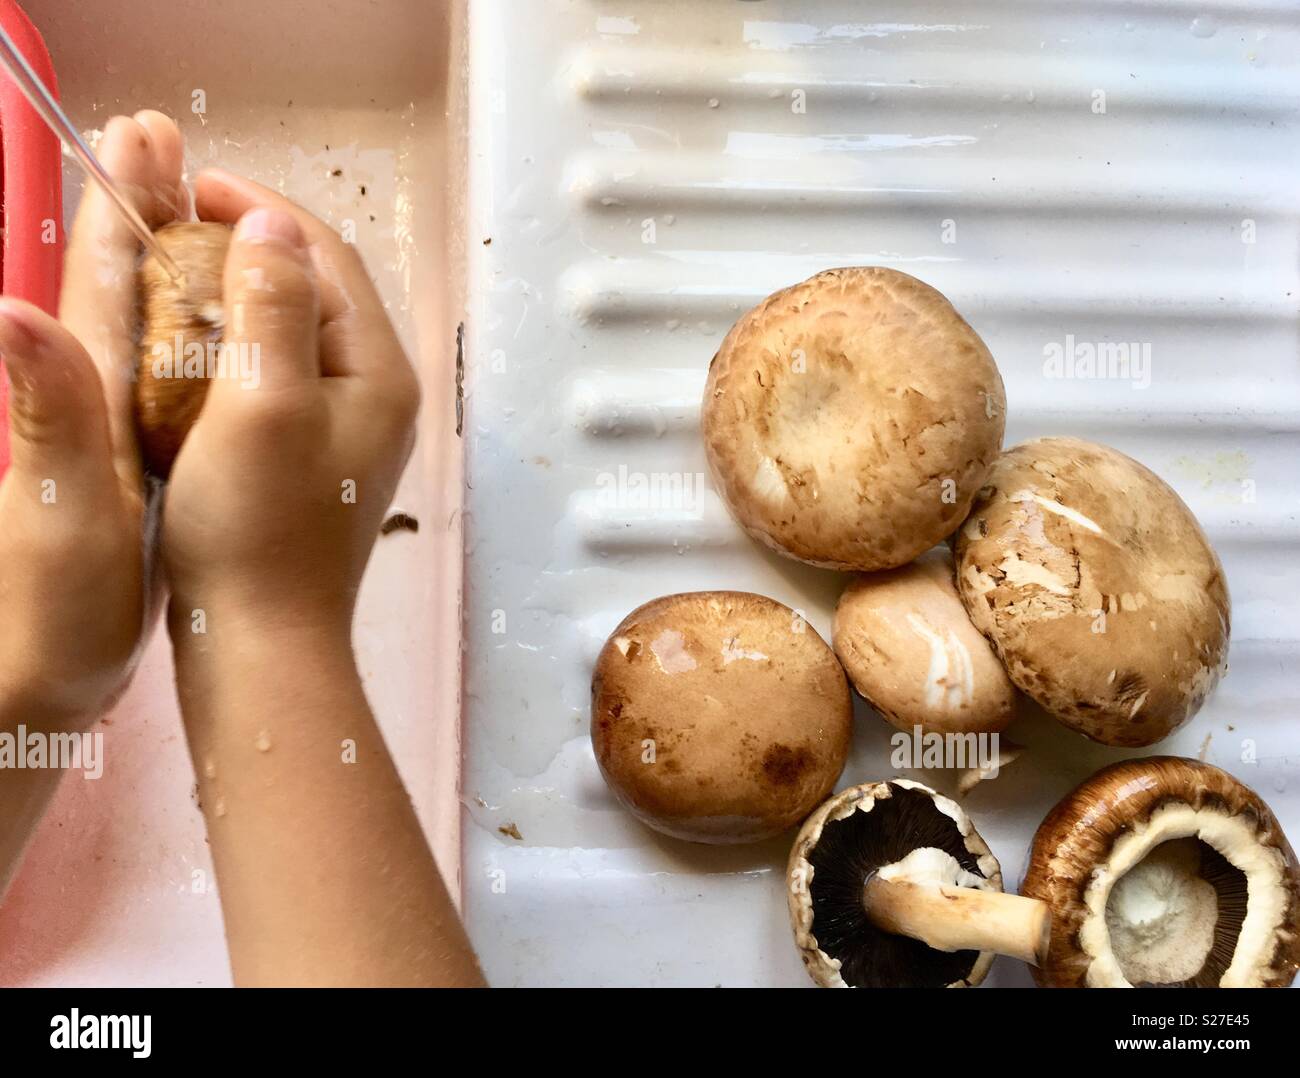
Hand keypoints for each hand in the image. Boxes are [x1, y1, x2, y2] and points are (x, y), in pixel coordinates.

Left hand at [0, 112, 185, 727]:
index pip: (102, 284)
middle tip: (166, 144)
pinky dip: (180, 332)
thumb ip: (48, 416)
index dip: (124, 209)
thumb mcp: (57, 515)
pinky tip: (204, 328)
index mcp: (80, 402)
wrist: (40, 685)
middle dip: (140, 210)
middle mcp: (87, 404)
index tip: (151, 138)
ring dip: (163, 261)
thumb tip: (13, 309)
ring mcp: (109, 435)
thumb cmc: (56, 611)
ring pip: (139, 327)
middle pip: (116, 287)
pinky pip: (160, 376)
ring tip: (194, 214)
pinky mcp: (132, 468)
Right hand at [161, 171, 419, 642]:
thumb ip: (273, 306)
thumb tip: (274, 225)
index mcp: (380, 372)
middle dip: (251, 247)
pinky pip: (277, 374)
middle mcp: (376, 394)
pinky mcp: (312, 456)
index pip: (329, 257)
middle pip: (316, 289)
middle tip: (177, 223)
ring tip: (175, 272)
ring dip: (240, 293)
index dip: (263, 211)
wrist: (260, 640)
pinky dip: (235, 345)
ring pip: (294, 330)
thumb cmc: (258, 529)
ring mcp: (347, 427)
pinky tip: (189, 348)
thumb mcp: (262, 403)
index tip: (194, 186)